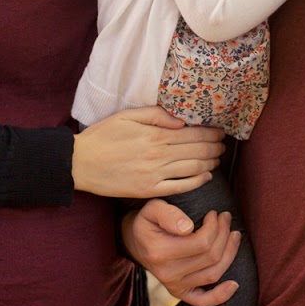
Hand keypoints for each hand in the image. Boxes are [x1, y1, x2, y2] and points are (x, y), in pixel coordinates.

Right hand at [72, 108, 224, 198]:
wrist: (81, 163)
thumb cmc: (103, 136)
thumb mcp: (127, 115)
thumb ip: (157, 115)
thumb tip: (182, 120)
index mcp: (155, 134)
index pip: (192, 133)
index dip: (210, 133)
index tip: (220, 131)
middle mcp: (159, 155)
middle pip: (197, 150)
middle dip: (214, 147)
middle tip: (223, 144)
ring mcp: (155, 175)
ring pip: (193, 168)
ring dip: (210, 162)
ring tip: (218, 158)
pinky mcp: (149, 190)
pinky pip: (180, 187)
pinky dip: (197, 181)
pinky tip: (206, 176)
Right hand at [123, 200, 241, 305]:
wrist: (137, 242)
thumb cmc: (149, 221)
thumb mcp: (152, 209)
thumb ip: (168, 214)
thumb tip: (188, 227)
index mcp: (160, 252)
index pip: (201, 243)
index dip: (214, 226)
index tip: (214, 213)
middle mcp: (167, 273)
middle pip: (210, 257)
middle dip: (224, 234)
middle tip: (225, 218)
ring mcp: (174, 286)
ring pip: (213, 274)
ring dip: (230, 253)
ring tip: (233, 234)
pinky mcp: (179, 293)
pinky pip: (202, 301)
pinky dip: (221, 295)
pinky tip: (234, 284)